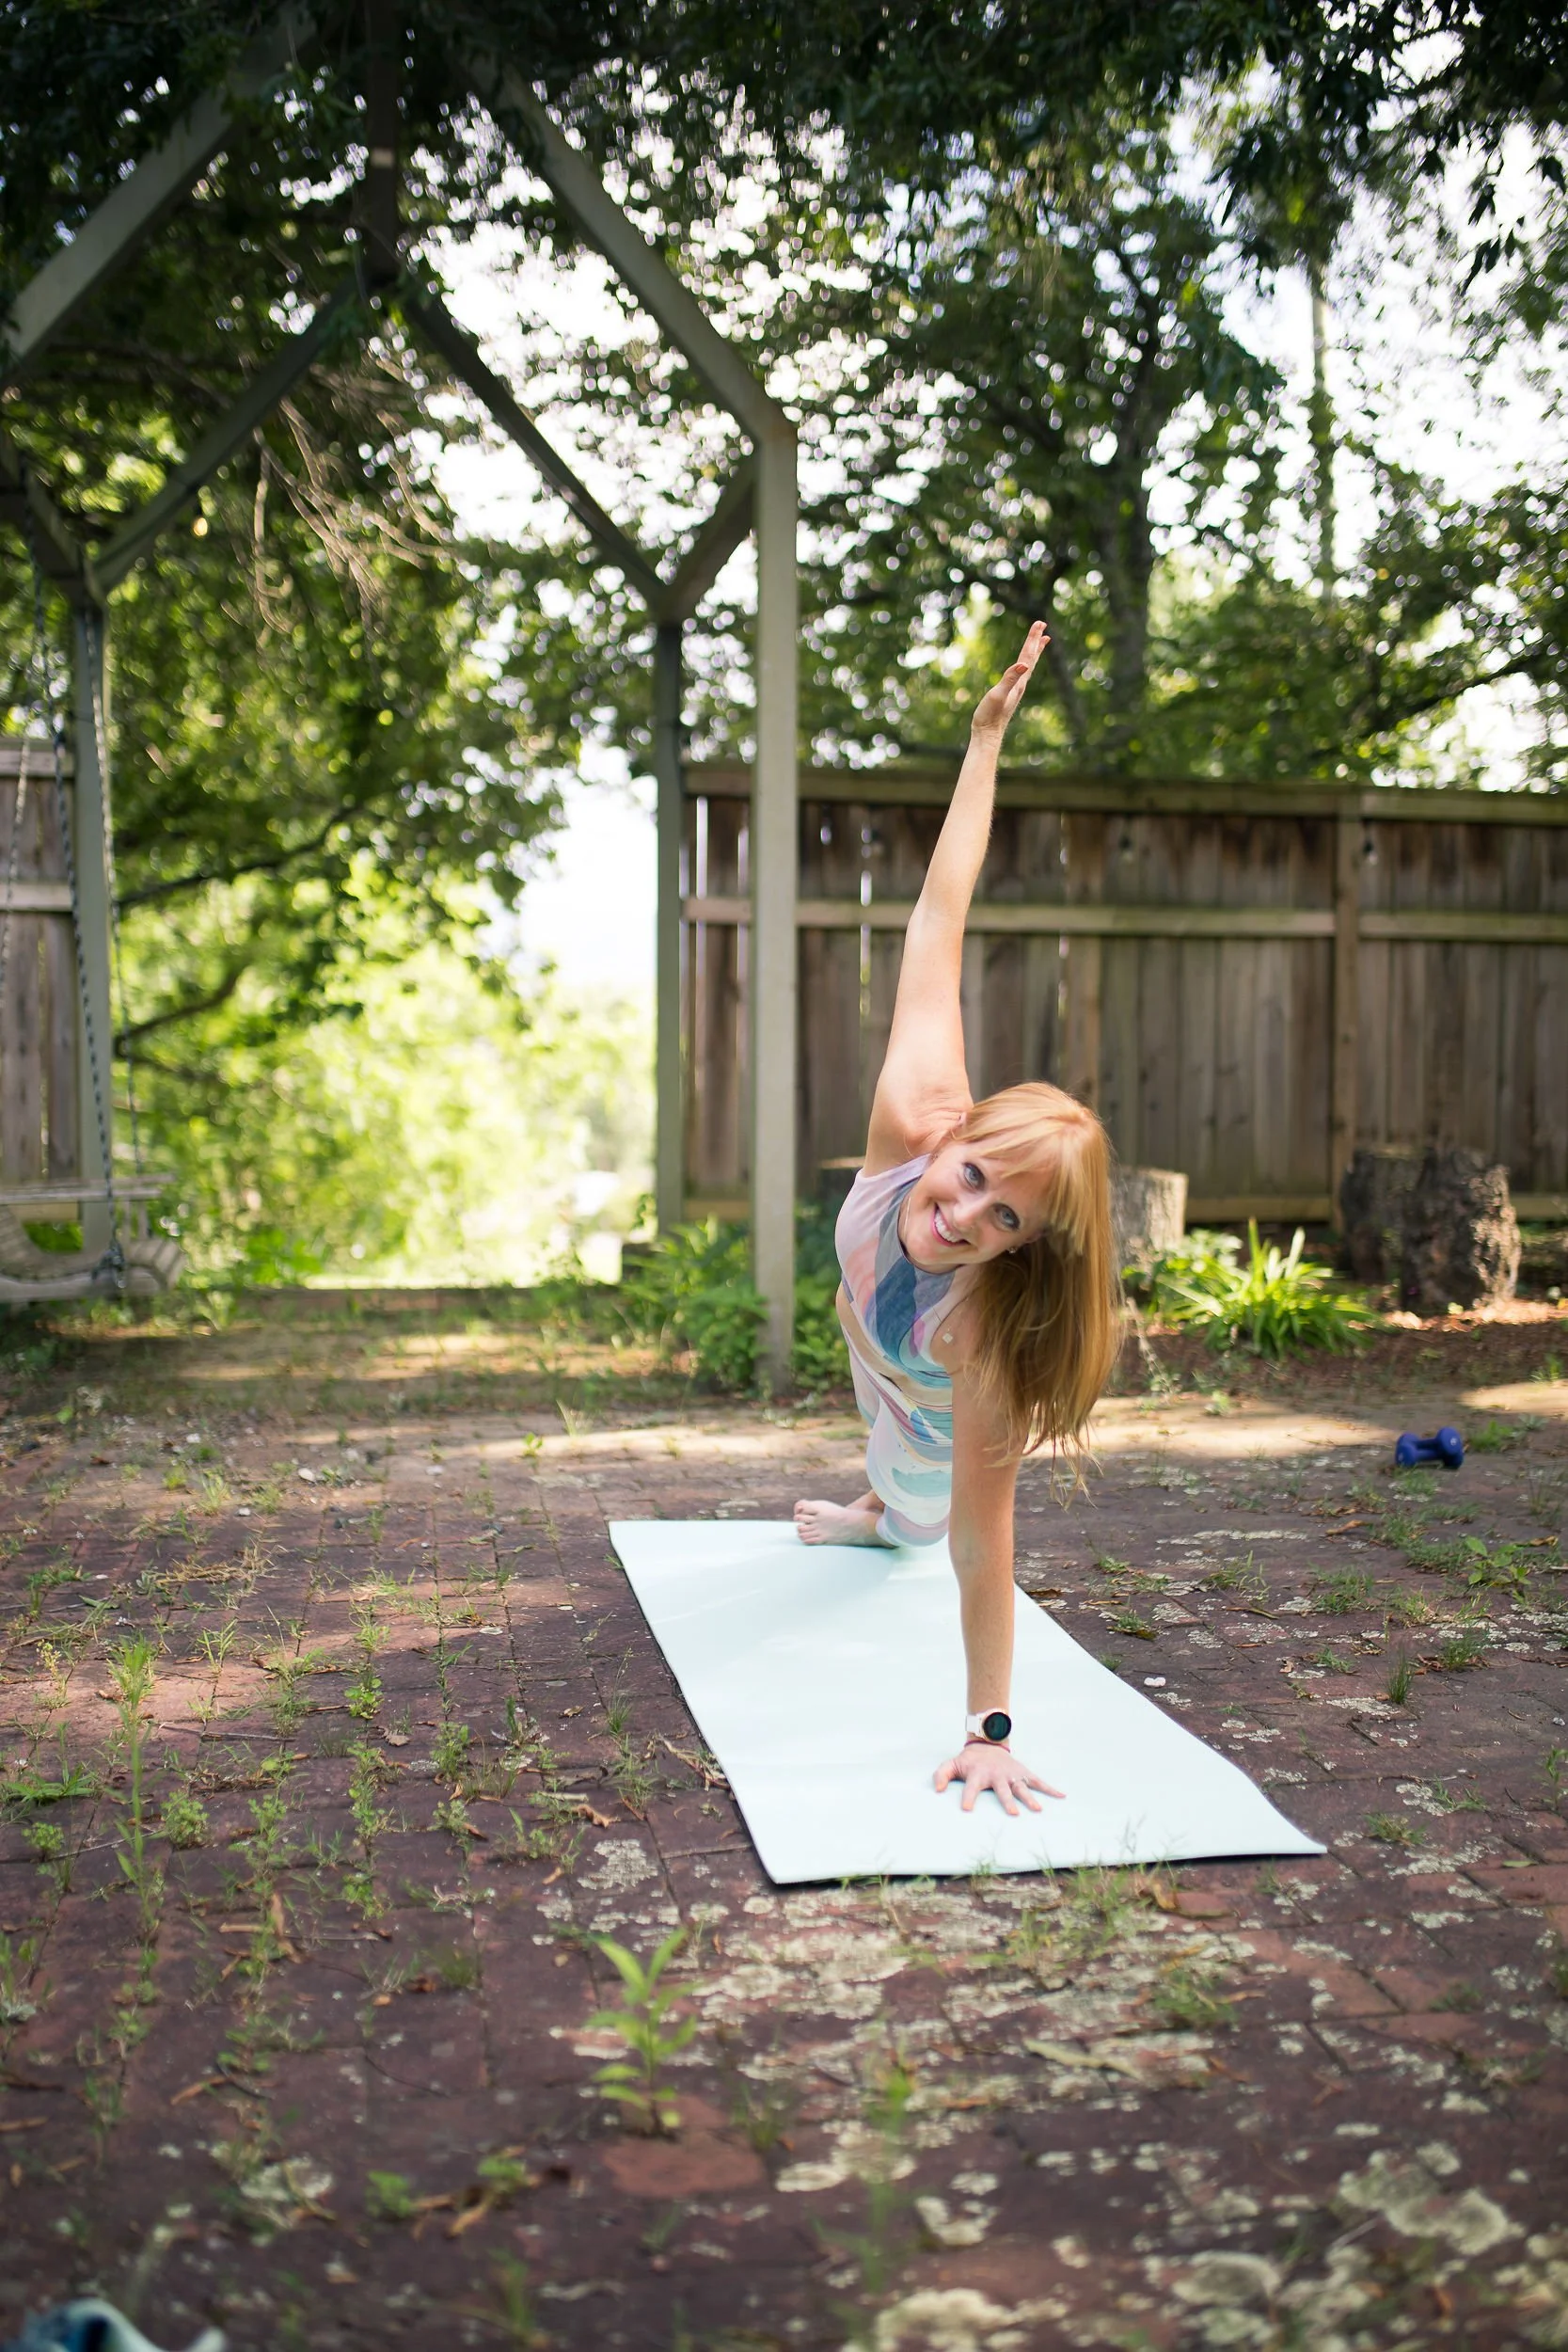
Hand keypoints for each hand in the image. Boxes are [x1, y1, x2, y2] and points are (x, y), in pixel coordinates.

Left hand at [933, 1740, 1063, 1816]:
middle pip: (1002, 1790)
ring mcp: (1011, 1774)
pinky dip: (1050, 1788)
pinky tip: (1061, 1796)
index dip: (968, 1797)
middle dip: (1007, 1801)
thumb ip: (941, 1775)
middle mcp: (996, 1775)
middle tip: (1013, 1814)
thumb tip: (937, 1790)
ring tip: (1038, 1809)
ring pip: (1021, 1787)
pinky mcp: (1022, 1772)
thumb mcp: (952, 1764)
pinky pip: (1038, 1781)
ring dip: (1029, 1798)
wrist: (987, 1742)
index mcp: (978, 1774)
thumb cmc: (969, 1761)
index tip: (967, 1809)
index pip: (971, 1788)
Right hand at [970, 620, 1048, 739]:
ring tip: (1041, 642)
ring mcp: (1017, 689)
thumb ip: (1010, 678)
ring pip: (1028, 666)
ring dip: (1034, 652)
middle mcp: (1021, 684)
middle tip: (1043, 625)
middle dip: (1036, 641)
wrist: (987, 735)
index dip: (1033, 639)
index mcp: (1019, 682)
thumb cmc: (990, 716)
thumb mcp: (998, 694)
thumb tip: (1023, 665)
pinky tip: (1023, 666)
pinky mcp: (1011, 694)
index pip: (1028, 656)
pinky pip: (1022, 674)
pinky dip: (1026, 664)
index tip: (1039, 623)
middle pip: (1031, 658)